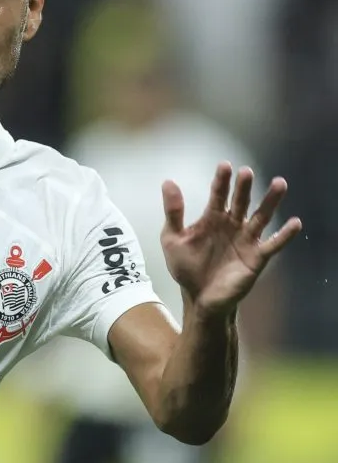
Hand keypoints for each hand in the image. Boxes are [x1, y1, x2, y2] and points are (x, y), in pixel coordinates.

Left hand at [161, 162, 301, 314]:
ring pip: (261, 216)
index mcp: (212, 218)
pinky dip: (284, 235)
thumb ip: (173, 212)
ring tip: (279, 183)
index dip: (221, 181)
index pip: (218, 194)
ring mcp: (246, 239)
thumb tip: (168, 182)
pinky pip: (273, 244)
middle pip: (240, 201)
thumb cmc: (186, 267)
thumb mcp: (173, 239)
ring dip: (270, 201)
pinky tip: (295, 223)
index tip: (225, 166)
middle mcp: (232, 224)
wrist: (198, 297)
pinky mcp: (257, 257)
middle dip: (243, 188)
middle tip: (246, 173)